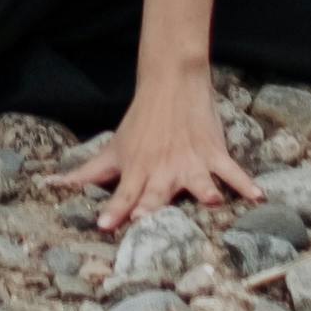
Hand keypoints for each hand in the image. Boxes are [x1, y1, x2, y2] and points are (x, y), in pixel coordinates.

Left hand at [60, 68, 254, 229]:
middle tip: (149, 221)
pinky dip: (244, 182)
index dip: (114, 211)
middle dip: (154, 207)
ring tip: (213, 201)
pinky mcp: (212, 153)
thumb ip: (87, 173)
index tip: (105, 226)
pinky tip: (257, 196)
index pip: (124, 196)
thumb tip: (54, 186)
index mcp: (137, 171)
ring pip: (197, 181)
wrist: (170, 84)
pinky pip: (230, 170)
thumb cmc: (139, 123)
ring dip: (204, 190)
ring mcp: (190, 162)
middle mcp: (163, 170)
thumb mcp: (112, 149)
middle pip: (158, 193)